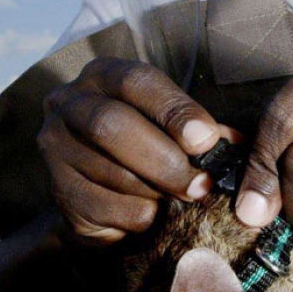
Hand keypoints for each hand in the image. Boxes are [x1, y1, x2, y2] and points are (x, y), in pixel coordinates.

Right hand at [39, 57, 229, 242]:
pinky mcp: (57, 190)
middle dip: (164, 159)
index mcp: (103, 76)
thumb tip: (237, 145)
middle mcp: (69, 103)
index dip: (174, 109)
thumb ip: (202, 132)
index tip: (206, 140)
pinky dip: (136, 215)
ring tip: (180, 201)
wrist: (103, 197)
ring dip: (155, 192)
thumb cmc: (146, 150)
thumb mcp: (173, 130)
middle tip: (200, 185)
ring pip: (109, 170)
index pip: (137, 81)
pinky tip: (151, 215)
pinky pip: (102, 206)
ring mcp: (55, 147)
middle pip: (112, 125)